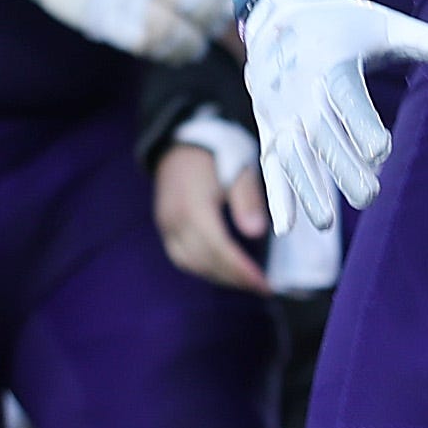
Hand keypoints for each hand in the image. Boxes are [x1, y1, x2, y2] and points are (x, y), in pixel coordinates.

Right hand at [45, 0, 234, 60]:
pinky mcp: (104, 21)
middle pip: (191, 5)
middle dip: (209, 21)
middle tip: (215, 28)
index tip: (225, 4)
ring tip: (195, 48)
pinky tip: (171, 54)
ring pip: (171, 30)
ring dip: (189, 44)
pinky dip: (163, 52)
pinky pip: (143, 43)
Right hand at [154, 135, 273, 294]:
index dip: (240, 269)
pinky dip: (204, 268)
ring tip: (247, 282)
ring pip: (190, 263)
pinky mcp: (164, 226)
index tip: (264, 284)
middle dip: (234, 278)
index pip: (217, 248)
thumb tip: (256, 232)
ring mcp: (165, 224)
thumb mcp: (240, 168)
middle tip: (262, 288)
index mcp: (192, 205)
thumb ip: (247, 199)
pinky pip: (181, 256)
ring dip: (219, 276)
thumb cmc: (217, 152)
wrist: (183, 140)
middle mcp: (174, 219)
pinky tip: (224, 271)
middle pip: (203, 260)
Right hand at [240, 0, 427, 237]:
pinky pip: (271, 163)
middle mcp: (301, 91)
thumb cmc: (345, 25)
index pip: (347, 98)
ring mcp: (280, 112)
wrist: (280, 13)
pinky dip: (277, 195)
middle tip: (370, 197)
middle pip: (323, 134)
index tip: (381, 152)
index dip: (361, 124)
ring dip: (308, 189)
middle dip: (342, 166)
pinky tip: (288, 228)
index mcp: (332, 64)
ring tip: (326, 223)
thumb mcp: (385, 25)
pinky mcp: (270, 127)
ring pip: (294, 154)